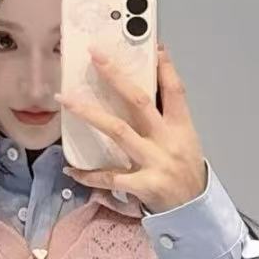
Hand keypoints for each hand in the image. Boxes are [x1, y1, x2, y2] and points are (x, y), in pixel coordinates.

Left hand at [55, 43, 207, 212]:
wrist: (194, 213)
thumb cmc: (186, 173)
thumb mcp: (185, 141)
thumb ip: (166, 118)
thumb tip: (140, 91)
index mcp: (182, 128)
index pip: (174, 90)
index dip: (164, 67)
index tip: (153, 44)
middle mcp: (168, 141)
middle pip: (139, 101)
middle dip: (116, 76)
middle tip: (95, 55)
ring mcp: (155, 163)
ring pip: (117, 130)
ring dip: (89, 113)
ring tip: (65, 99)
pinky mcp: (143, 185)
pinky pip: (108, 176)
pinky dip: (88, 174)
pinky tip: (71, 169)